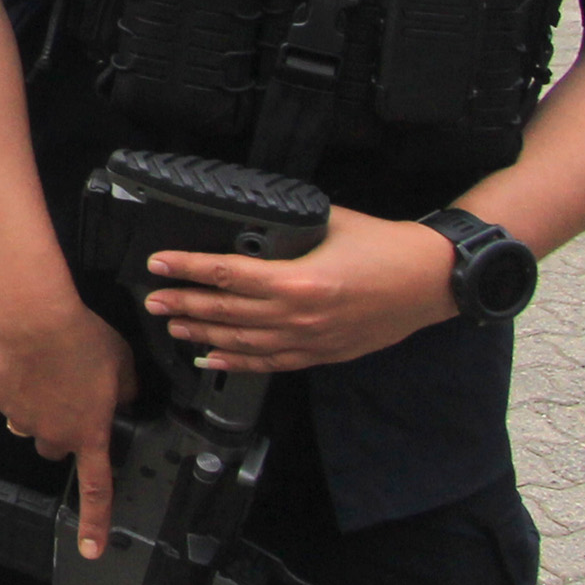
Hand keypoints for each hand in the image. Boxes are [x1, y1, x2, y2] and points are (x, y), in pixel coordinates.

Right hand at [0, 298, 136, 559]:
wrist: (33, 317)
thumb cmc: (81, 338)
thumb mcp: (122, 364)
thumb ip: (124, 390)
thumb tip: (121, 396)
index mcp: (88, 433)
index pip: (96, 490)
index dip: (95, 523)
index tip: (91, 550)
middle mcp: (52, 433)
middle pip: (54, 448)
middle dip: (60, 431)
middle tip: (68, 400)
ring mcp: (19, 415)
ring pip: (27, 422)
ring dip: (36, 407)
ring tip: (44, 372)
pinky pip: (6, 395)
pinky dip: (15, 382)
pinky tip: (25, 357)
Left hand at [143, 206, 457, 373]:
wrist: (432, 282)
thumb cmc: (385, 247)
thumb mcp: (329, 223)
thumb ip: (287, 228)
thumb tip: (249, 221)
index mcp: (299, 280)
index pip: (227, 273)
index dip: (188, 268)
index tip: (158, 264)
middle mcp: (299, 316)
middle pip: (227, 311)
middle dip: (184, 303)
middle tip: (152, 299)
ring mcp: (310, 340)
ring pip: (242, 342)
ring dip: (203, 332)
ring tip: (174, 323)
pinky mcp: (322, 354)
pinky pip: (270, 363)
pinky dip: (236, 362)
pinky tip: (211, 357)